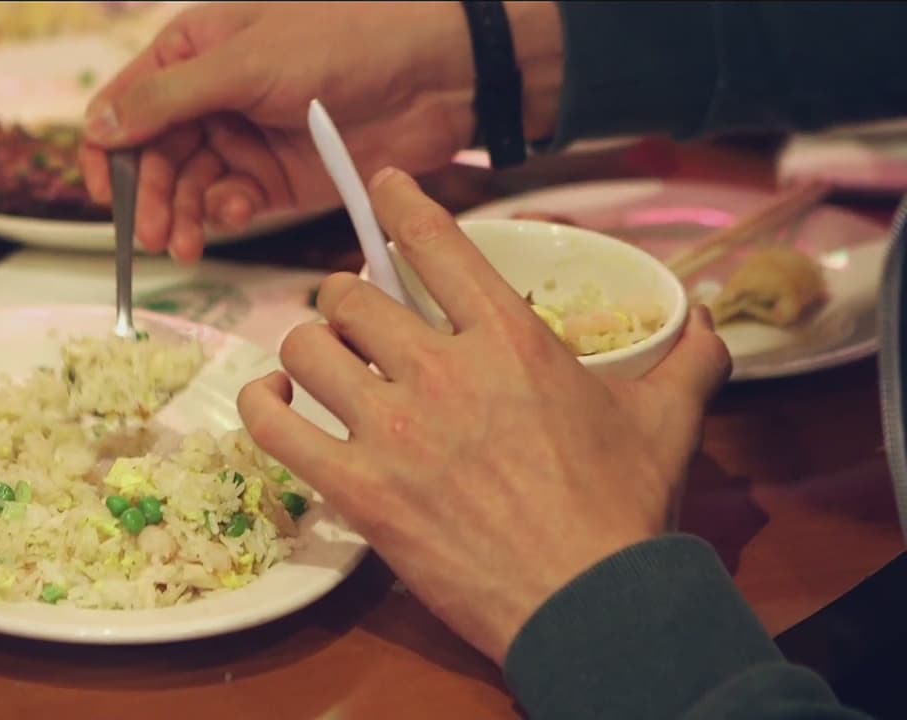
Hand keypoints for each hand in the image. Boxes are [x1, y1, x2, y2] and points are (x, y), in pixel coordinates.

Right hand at [78, 1, 477, 261]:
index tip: (104, 193)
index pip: (127, 104)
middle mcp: (211, 95)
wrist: (433, 74)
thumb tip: (99, 124)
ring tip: (183, 244)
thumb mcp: (245, 63)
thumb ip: (169, 98)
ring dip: (182, 216)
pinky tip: (234, 214)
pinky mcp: (277, 177)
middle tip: (152, 235)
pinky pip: (232, 201)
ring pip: (190, 186)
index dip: (109, 150)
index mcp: (193, 50)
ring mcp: (244, 138)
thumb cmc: (343, 40)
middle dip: (149, 196)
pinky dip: (225, 213)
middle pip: (154, 155)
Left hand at [237, 167, 730, 664]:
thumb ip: (687, 360)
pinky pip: (275, 427)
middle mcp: (441, 369)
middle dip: (346, 298)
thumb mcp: (668, 422)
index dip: (398, 202)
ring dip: (308, 349)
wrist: (590, 603)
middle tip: (356, 321)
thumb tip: (705, 319)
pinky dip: (262, 407)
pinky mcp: (358, 488)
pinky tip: (277, 405)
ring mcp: (393, 429)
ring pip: (306, 348)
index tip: (380, 186)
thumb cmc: (624, 510)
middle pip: (351, 295)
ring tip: (321, 365)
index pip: (435, 243)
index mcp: (508, 338)